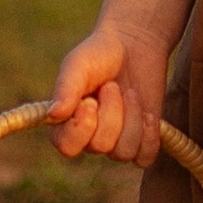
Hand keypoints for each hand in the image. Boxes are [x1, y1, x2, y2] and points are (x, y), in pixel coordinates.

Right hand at [49, 23, 168, 166]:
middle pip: (100, 146)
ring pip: (124, 152)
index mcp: (66, 122)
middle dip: (111, 112)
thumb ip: (66, 88)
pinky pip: (145, 157)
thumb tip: (53, 114)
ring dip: (132, 118)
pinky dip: (149, 136)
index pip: (67, 147)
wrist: (135, 44)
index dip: (81, 127)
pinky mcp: (141, 140)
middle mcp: (89, 137)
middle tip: (112, 86)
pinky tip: (148, 114)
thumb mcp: (78, 64)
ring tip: (130, 93)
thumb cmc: (100, 53)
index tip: (90, 101)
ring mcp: (116, 140)